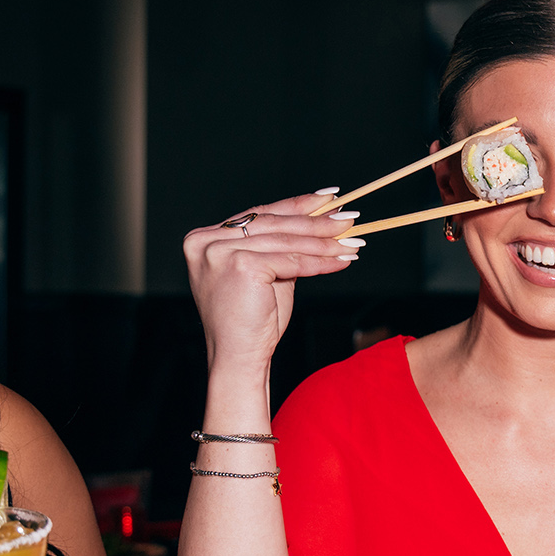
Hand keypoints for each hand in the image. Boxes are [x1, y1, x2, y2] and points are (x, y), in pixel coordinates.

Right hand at [182, 191, 363, 375]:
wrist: (238, 357)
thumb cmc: (251, 320)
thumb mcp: (264, 272)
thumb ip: (280, 246)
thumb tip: (322, 218)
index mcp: (203, 238)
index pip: (259, 215)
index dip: (296, 205)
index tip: (327, 198)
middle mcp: (206, 241)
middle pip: (274, 224)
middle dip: (316, 221)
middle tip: (348, 217)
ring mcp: (220, 252)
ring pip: (286, 242)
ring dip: (324, 242)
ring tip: (351, 241)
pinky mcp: (240, 266)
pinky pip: (290, 260)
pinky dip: (320, 262)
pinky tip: (341, 260)